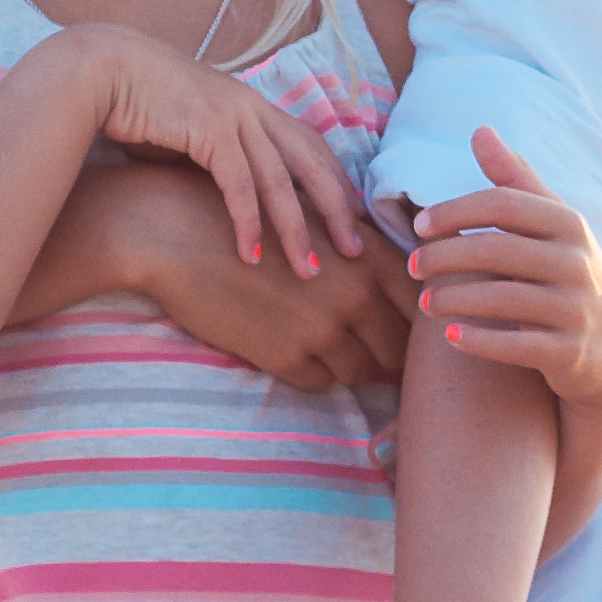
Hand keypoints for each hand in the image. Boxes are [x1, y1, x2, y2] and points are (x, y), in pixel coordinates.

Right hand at [65, 26, 367, 279]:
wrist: (101, 72)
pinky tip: (251, 256)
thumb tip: (238, 195)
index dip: (336, 184)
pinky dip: (247, 223)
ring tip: (309, 271)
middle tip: (355, 252)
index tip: (353, 221)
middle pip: (312, 163)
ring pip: (281, 181)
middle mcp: (252, 107)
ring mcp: (233, 115)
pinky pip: (238, 185)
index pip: (312, 146)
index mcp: (254, 106)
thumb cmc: (140, 107)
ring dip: (296, 231)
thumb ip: (222, 157)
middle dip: (337, 210)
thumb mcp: (193, 132)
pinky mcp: (208, 129)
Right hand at [118, 167, 414, 390]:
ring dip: (350, 363)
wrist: (178, 234)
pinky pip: (320, 383)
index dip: (420, 325)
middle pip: (399, 349)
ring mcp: (321, 331)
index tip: (407, 328)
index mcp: (370, 257)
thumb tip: (409, 291)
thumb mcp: (319, 221)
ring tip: (326, 343)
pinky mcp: (285, 358)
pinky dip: (314, 372)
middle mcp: (354, 296)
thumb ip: (365, 253)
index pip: (423, 308)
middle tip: (371, 347)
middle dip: (388, 351)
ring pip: (361, 371)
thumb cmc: (250, 218)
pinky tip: (293, 347)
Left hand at [410, 129, 601, 410]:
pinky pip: (519, 345)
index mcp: (567, 224)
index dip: (457, 212)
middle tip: (413, 267)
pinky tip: (451, 337)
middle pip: (498, 251)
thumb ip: (514, 180)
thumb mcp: (551, 224)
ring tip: (424, 303)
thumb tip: (480, 130)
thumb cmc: (568, 273)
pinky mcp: (571, 352)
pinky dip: (481, 341)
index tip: (419, 226)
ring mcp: (576, 309)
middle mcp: (576, 262)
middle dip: (447, 257)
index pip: (503, 205)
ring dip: (455, 299)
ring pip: (504, 298)